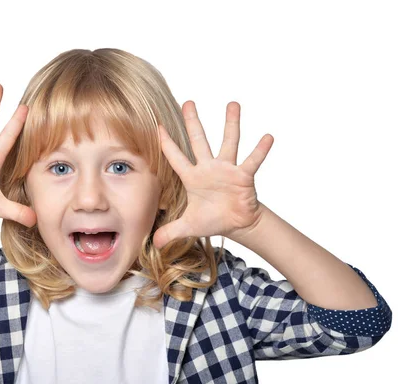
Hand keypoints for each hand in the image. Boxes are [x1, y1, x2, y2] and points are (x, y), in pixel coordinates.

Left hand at [153, 101, 272, 248]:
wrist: (236, 224)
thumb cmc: (212, 219)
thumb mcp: (188, 226)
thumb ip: (171, 232)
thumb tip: (154, 244)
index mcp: (192, 177)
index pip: (175, 157)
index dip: (166, 143)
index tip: (157, 125)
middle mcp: (209, 168)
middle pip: (198, 141)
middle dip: (193, 122)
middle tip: (187, 102)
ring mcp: (227, 169)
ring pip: (228, 142)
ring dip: (230, 124)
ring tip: (232, 104)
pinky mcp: (244, 176)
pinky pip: (252, 160)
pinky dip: (260, 150)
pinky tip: (268, 136)